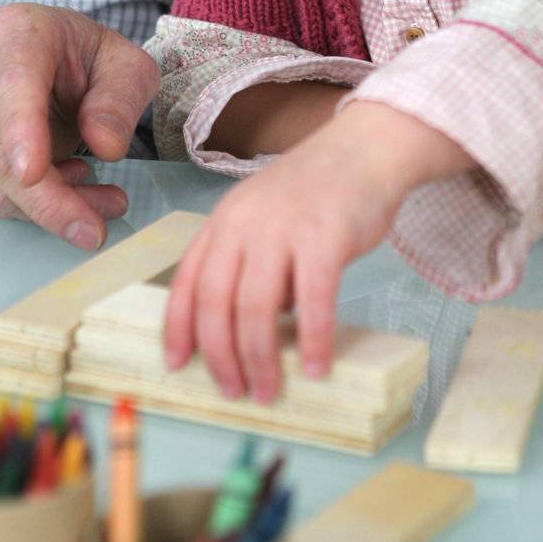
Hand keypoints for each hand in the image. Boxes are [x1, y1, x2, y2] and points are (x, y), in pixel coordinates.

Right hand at [0, 4, 159, 248]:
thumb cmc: (91, 59)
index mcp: (20, 32)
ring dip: (49, 206)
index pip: (15, 84)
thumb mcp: (128, 69)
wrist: (59, 59)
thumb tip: (106, 146)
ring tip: (101, 199)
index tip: (33, 174)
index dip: (21, 131)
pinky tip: (67, 183)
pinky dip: (31, 206)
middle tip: (97, 227)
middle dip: (50, 199)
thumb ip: (121, 102)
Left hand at [164, 101, 474, 400]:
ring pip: (257, 308)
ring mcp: (284, 230)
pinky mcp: (325, 238)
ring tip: (268, 389)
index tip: (177, 364)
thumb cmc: (318, 191)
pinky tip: (315, 366)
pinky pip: (313, 301)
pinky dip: (312, 339)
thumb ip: (250, 262)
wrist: (365, 150)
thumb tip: (254, 326)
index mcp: (224, 220)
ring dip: (260, 358)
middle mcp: (245, 224)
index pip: (188, 281)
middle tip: (232, 391)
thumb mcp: (264, 216)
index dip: (179, 328)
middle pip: (218, 302)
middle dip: (221, 356)